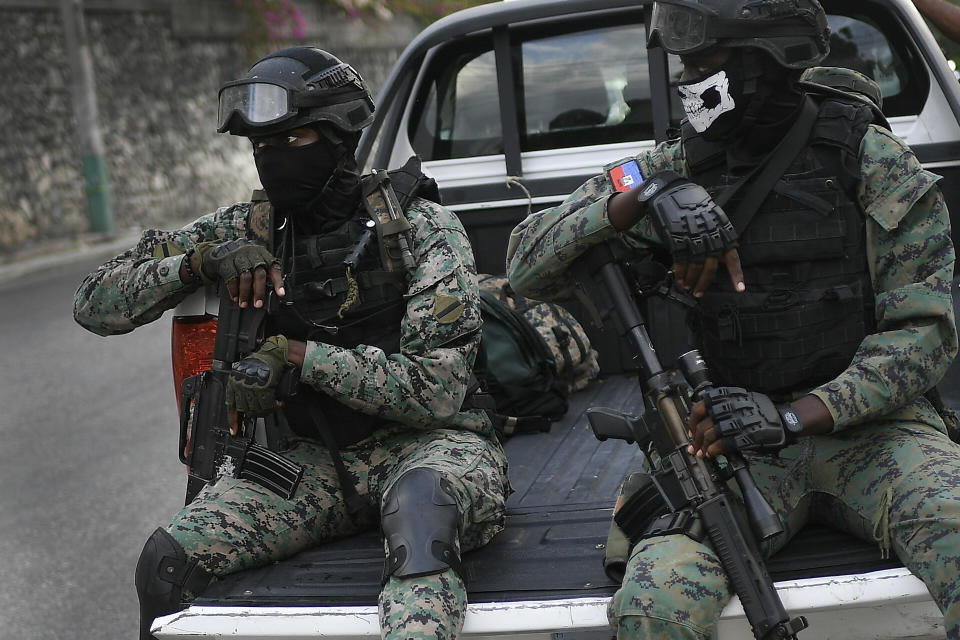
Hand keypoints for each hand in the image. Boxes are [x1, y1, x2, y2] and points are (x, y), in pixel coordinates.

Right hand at [195, 239, 284, 307]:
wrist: (222, 249)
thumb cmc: (243, 258)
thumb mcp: (256, 260)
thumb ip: (264, 272)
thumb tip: (273, 291)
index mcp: (263, 255)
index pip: (274, 268)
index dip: (278, 282)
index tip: (280, 294)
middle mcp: (252, 255)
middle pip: (259, 274)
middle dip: (259, 292)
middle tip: (258, 304)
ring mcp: (238, 257)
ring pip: (245, 277)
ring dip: (245, 293)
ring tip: (244, 303)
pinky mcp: (226, 262)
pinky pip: (231, 278)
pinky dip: (233, 290)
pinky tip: (235, 297)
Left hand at [226, 335, 289, 431]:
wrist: (273, 353)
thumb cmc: (262, 361)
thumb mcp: (247, 374)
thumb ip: (244, 389)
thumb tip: (248, 405)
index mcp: (233, 382)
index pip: (231, 406)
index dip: (233, 420)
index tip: (234, 430)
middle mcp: (240, 385)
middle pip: (246, 410)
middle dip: (256, 413)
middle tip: (266, 411)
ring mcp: (251, 387)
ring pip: (257, 409)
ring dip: (267, 410)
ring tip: (274, 405)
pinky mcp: (263, 387)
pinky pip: (268, 405)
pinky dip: (274, 406)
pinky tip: (279, 403)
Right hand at [637, 171, 744, 296]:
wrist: (669, 192)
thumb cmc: (691, 203)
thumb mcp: (711, 216)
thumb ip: (716, 237)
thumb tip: (718, 258)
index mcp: (721, 230)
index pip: (731, 256)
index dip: (736, 273)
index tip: (739, 289)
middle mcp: (709, 236)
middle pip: (710, 268)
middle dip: (704, 283)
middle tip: (698, 293)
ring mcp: (692, 239)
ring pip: (695, 267)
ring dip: (691, 280)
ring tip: (688, 287)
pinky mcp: (677, 240)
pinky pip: (680, 262)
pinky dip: (680, 273)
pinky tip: (679, 278)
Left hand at [687, 386, 790, 456]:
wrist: (783, 420)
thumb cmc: (760, 410)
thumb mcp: (740, 398)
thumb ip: (721, 404)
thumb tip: (701, 420)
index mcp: (728, 396)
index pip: (700, 406)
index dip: (692, 421)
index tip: (690, 430)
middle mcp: (732, 407)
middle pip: (703, 423)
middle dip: (695, 438)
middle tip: (693, 446)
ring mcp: (739, 421)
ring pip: (711, 434)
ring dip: (703, 447)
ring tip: (701, 453)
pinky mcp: (747, 435)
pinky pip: (724, 444)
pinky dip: (714, 450)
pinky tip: (711, 454)